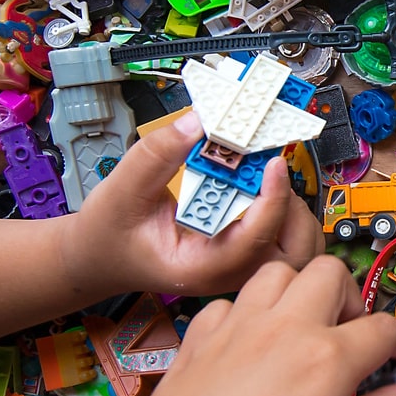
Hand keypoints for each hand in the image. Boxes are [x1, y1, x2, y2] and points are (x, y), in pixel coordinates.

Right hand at [62, 112, 324, 296]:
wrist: (99, 255)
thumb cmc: (108, 234)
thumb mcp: (122, 188)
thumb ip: (159, 154)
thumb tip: (200, 121)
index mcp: (199, 267)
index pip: (253, 242)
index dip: (272, 200)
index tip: (274, 163)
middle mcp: (226, 274)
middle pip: (291, 257)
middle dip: (292, 209)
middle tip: (272, 170)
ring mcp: (238, 268)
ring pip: (296, 252)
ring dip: (293, 211)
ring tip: (266, 179)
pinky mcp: (242, 254)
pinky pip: (283, 241)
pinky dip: (284, 213)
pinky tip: (260, 187)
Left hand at [85, 256, 395, 395]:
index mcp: (328, 359)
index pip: (383, 329)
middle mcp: (283, 330)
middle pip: (329, 274)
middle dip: (349, 299)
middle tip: (349, 339)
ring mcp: (236, 330)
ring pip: (276, 274)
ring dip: (297, 292)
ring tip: (300, 332)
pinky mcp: (197, 342)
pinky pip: (228, 304)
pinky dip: (246, 315)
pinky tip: (250, 349)